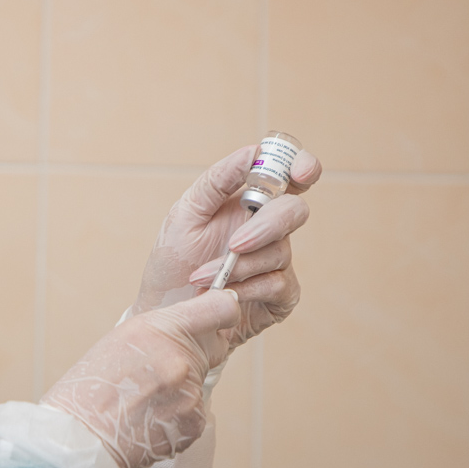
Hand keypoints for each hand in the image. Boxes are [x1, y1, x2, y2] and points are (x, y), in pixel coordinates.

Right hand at [42, 290, 241, 467]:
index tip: (218, 316)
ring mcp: (190, 393)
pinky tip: (147, 421)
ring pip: (198, 384)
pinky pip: (193, 414)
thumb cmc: (89, 390)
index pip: (221, 308)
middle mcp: (181, 358)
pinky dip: (176, 418)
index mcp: (159, 329)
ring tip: (140, 404)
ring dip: (179, 392)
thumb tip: (194, 327)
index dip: (222, 311)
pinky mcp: (194, 423)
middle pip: (212, 347)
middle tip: (155, 374)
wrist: (78, 439)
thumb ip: (161, 331)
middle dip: (193, 356)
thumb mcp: (120, 341)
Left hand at [132, 145, 320, 357]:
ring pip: (280, 252)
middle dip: (266, 226)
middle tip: (234, 244)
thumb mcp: (184, 215)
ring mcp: (277, 262)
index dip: (303, 167)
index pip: (288, 176)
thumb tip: (251, 152)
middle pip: (294, 211)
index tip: (301, 172)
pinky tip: (221, 295)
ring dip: (239, 266)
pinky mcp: (280, 296)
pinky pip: (278, 285)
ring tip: (201, 278)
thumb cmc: (173, 262)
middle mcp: (268, 228)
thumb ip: (217, 181)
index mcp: (248, 201)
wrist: (165, 315)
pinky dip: (247, 289)